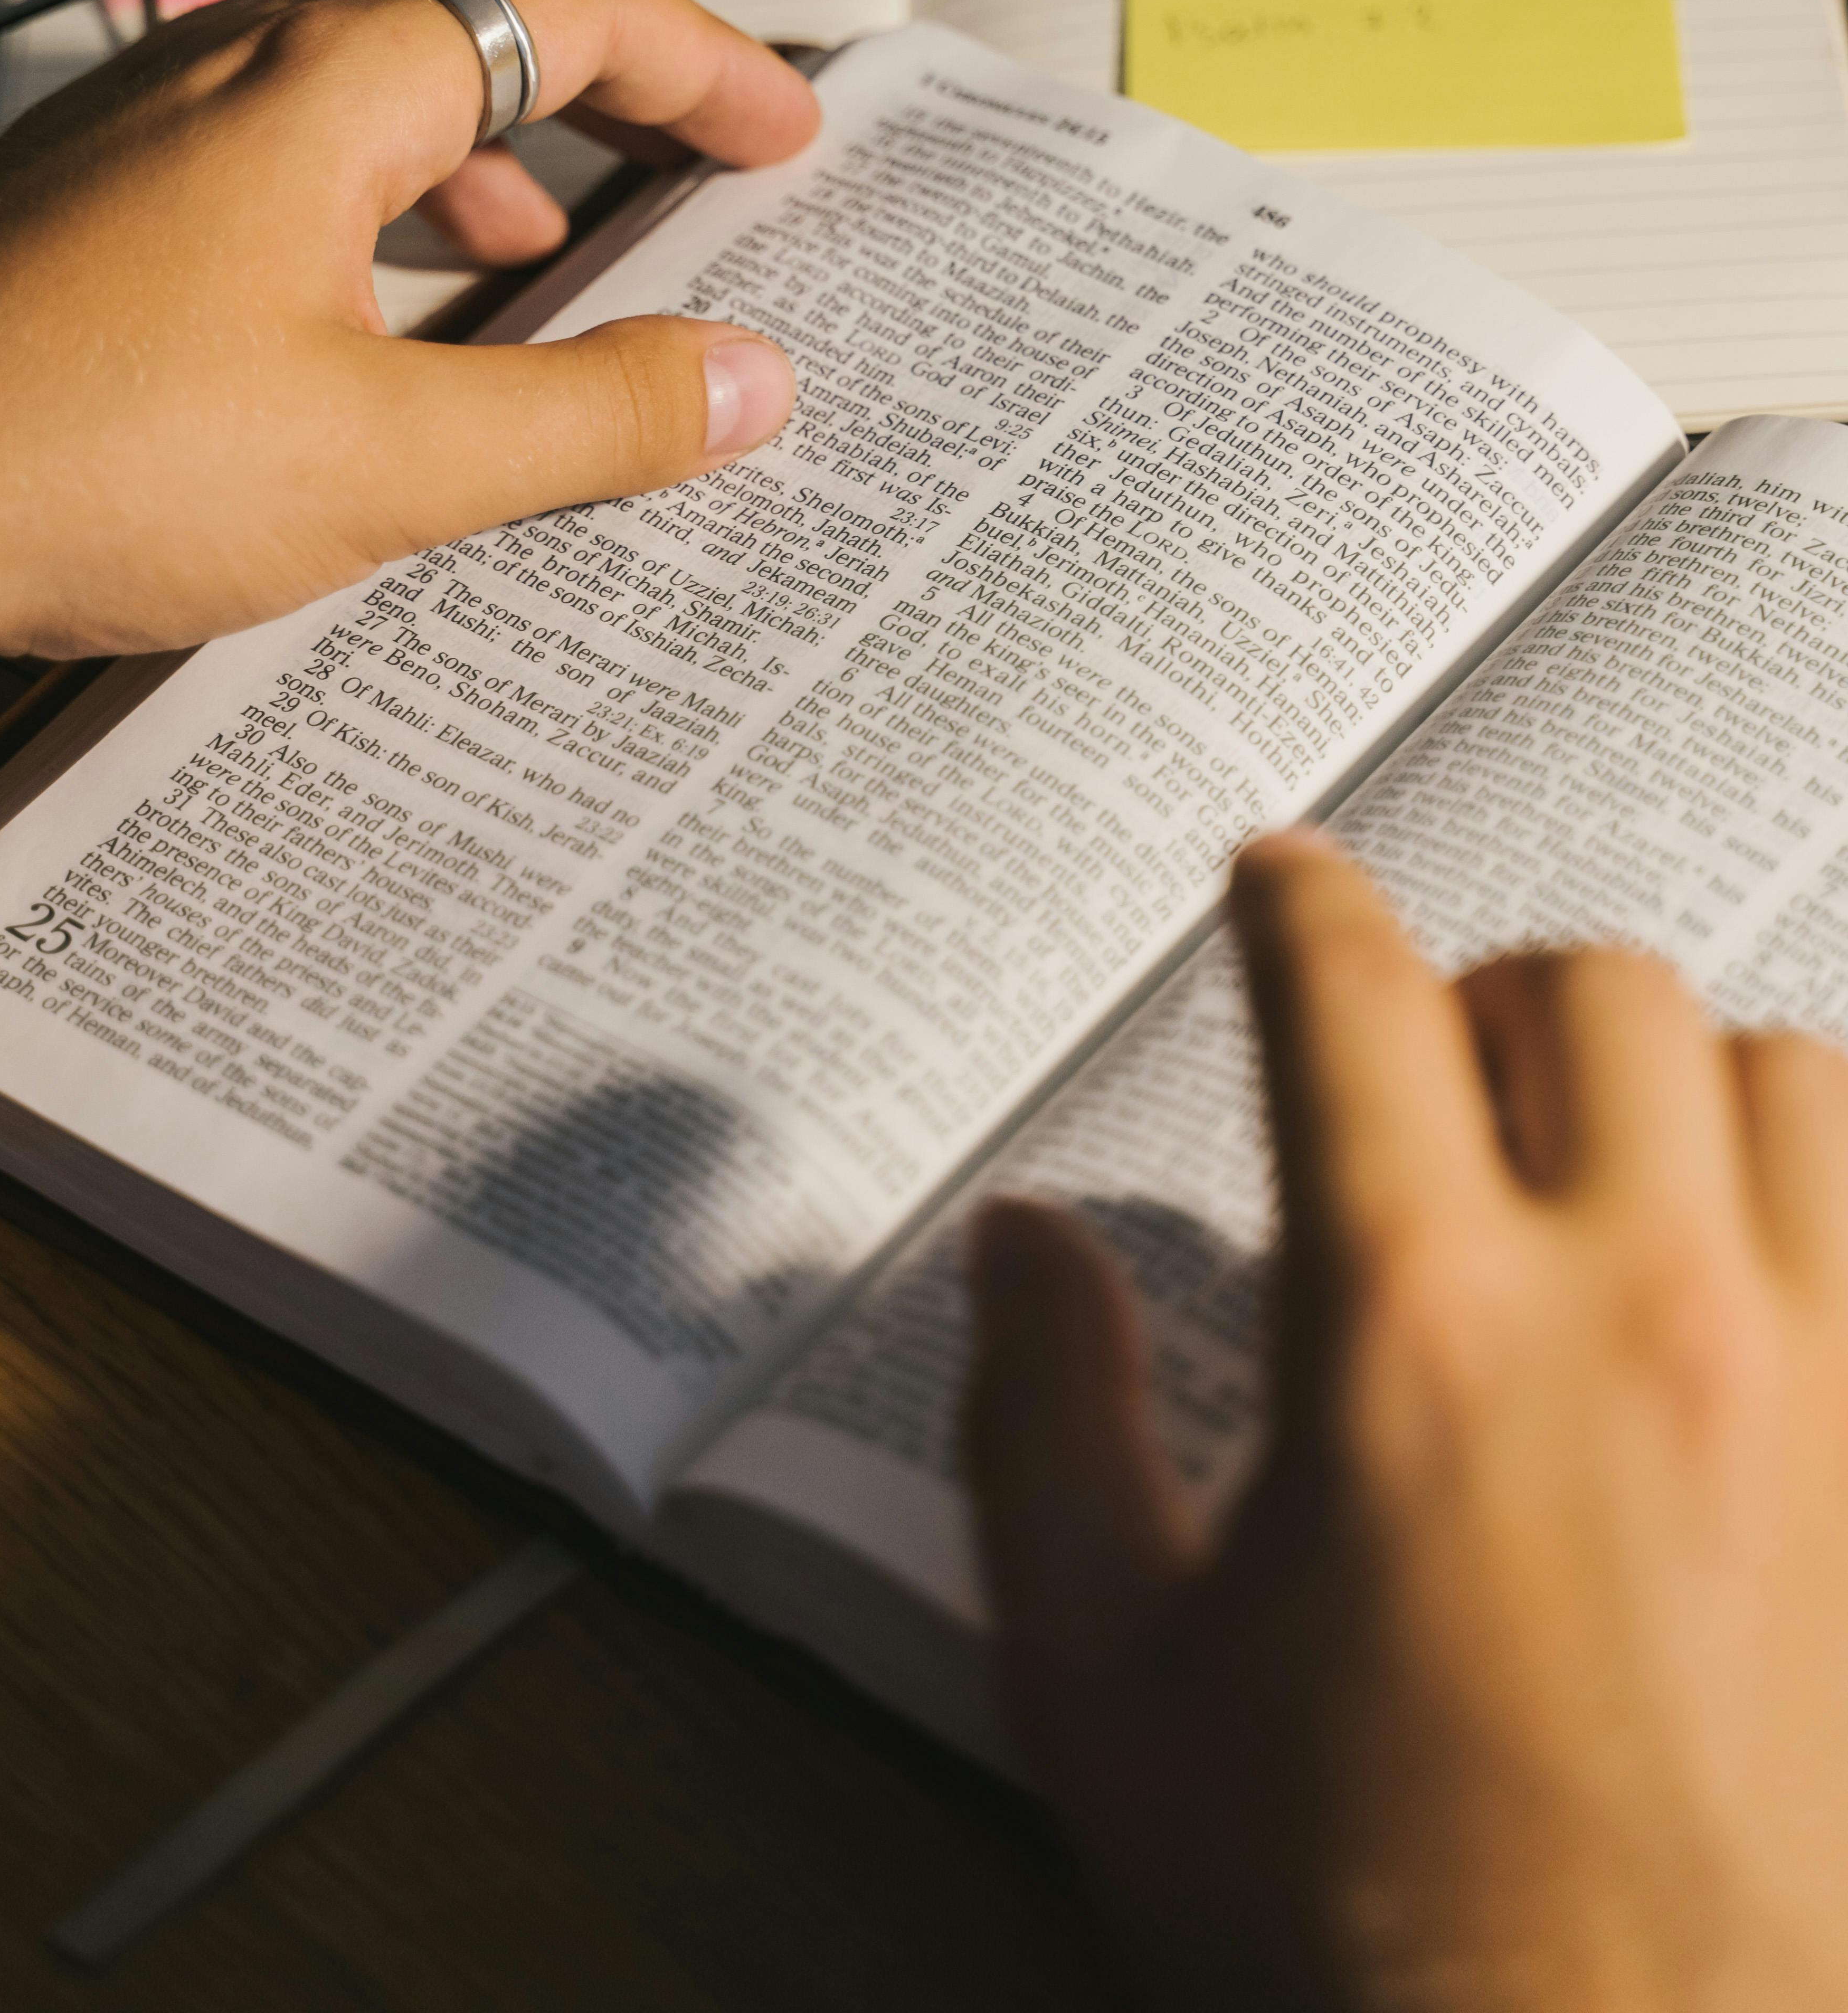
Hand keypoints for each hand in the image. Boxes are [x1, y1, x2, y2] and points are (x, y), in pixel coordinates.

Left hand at [0, 0, 815, 800]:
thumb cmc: (83, 461)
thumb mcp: (388, 459)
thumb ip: (588, 416)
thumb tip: (753, 381)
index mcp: (330, 81)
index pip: (572, 9)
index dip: (705, 65)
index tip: (789, 133)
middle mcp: (236, 63)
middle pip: (472, 24)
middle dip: (607, 94)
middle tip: (702, 169)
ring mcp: (148, 125)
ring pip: (366, 93)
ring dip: (488, 158)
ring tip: (557, 259)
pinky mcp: (89, 202)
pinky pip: (279, 158)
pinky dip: (378, 207)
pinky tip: (381, 321)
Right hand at [965, 832, 1847, 2011]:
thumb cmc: (1353, 1935)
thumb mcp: (1109, 1686)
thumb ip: (1043, 1425)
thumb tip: (1024, 1243)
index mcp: (1413, 1333)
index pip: (1349, 992)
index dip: (1296, 903)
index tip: (1278, 884)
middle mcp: (1643, 1315)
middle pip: (1594, 988)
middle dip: (1485, 995)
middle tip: (1429, 1081)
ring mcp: (1826, 1393)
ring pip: (1789, 1079)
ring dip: (1683, 1091)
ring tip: (1609, 1182)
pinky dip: (1821, 1212)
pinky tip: (1753, 1297)